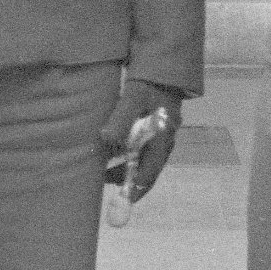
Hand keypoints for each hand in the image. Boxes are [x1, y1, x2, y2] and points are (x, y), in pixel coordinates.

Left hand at [99, 78, 183, 202]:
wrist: (163, 70)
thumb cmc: (148, 86)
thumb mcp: (132, 99)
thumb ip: (120, 120)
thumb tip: (105, 140)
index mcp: (161, 141)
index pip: (149, 173)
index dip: (135, 188)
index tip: (123, 199)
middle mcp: (165, 143)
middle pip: (147, 171)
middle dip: (128, 180)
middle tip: (107, 184)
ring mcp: (163, 138)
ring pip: (145, 162)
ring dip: (127, 169)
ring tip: (107, 172)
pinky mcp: (157, 132)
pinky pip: (144, 152)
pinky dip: (130, 157)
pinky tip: (116, 154)